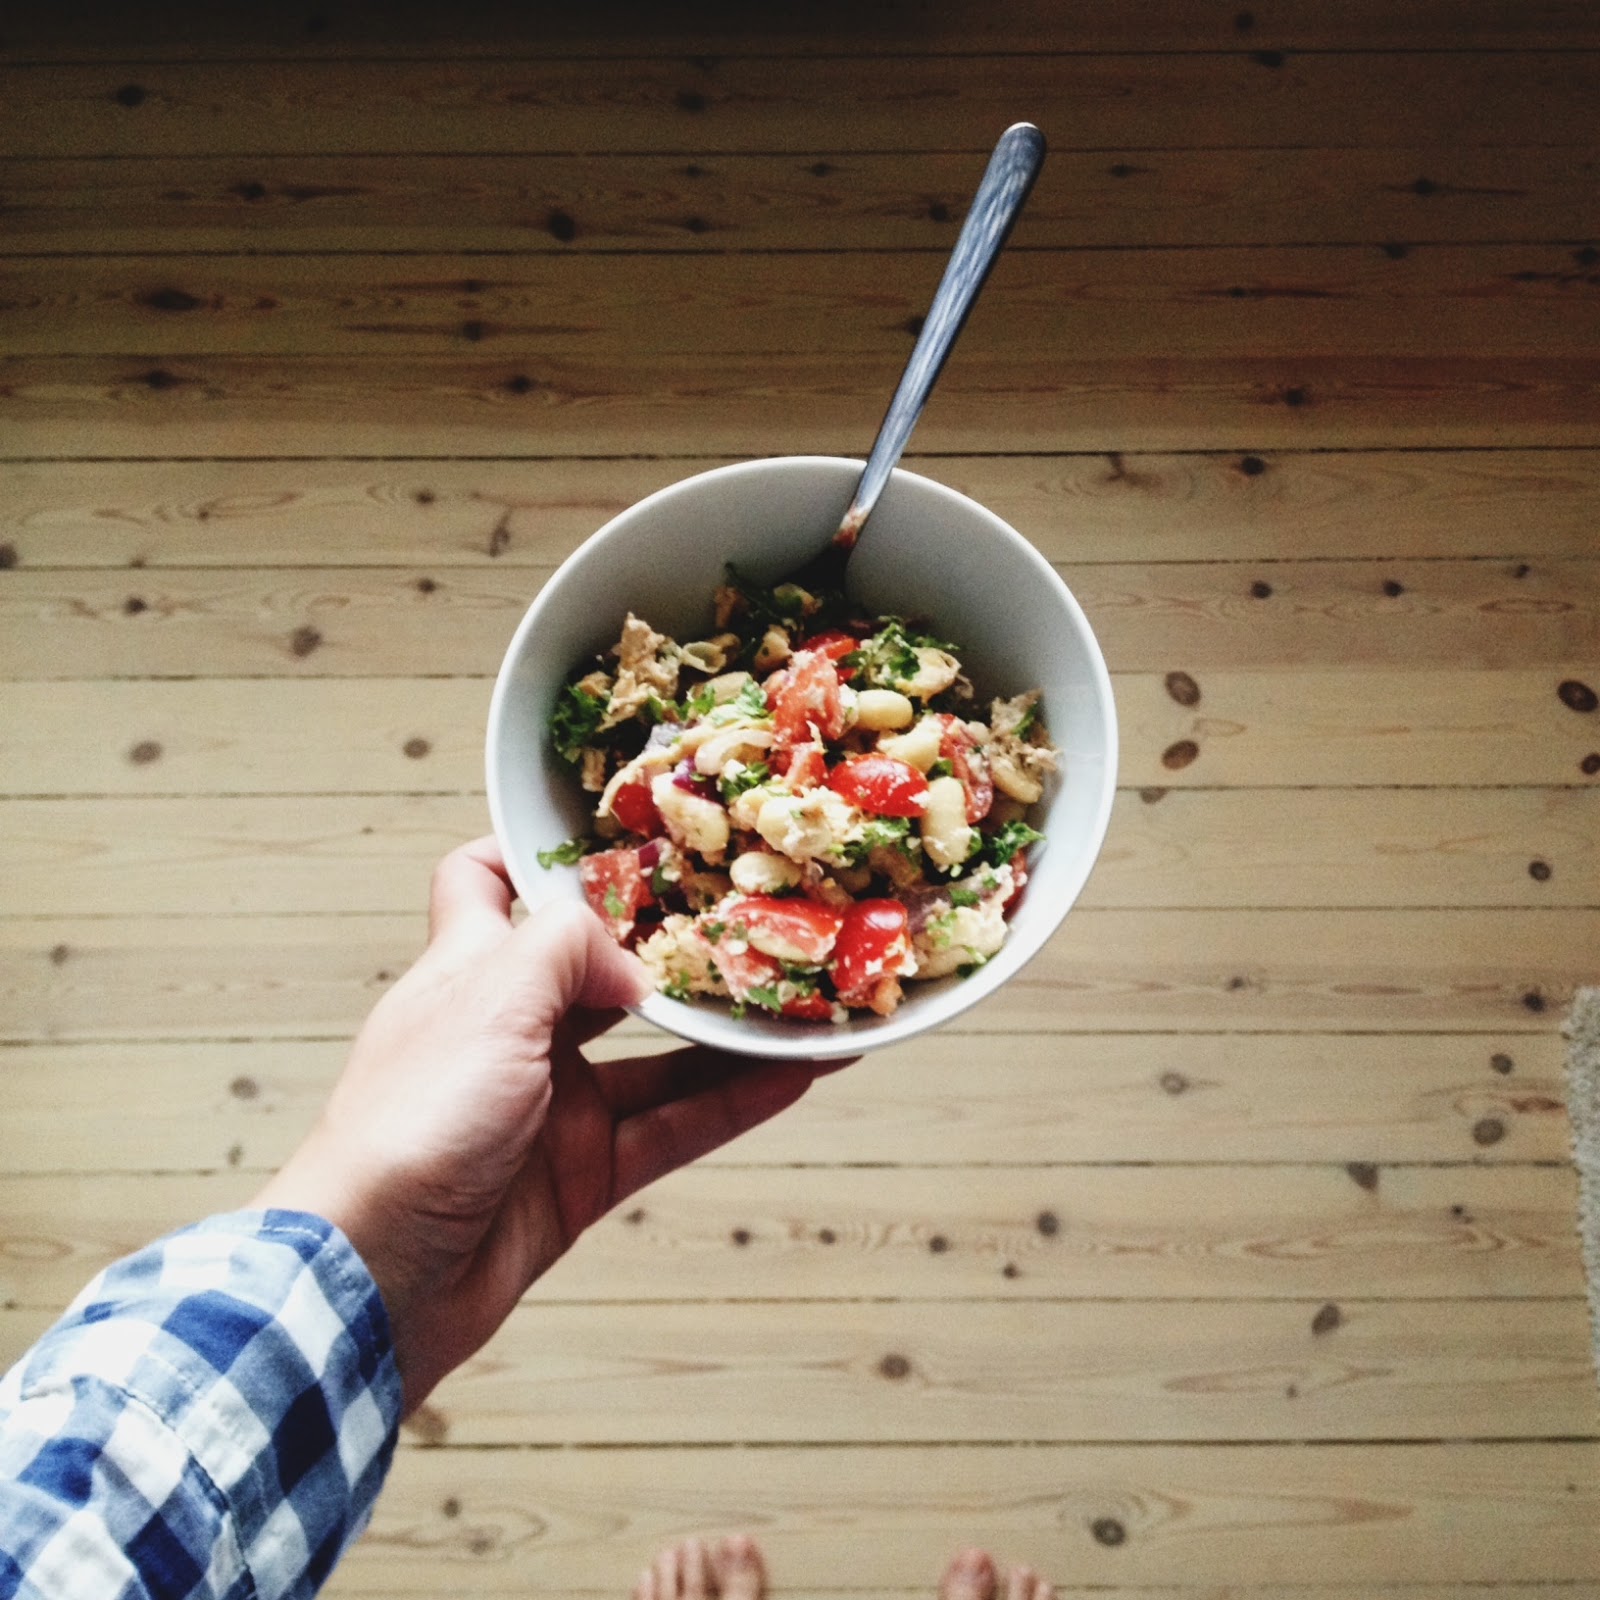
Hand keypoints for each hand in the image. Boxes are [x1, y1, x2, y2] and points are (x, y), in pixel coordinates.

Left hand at [255, 837, 835, 1409]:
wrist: (374, 1281)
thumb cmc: (405, 1129)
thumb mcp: (488, 1003)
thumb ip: (564, 950)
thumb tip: (633, 960)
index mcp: (469, 972)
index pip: (486, 882)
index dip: (536, 852)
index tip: (613, 837)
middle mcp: (512, 1033)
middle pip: (602, 973)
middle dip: (672, 947)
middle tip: (748, 918)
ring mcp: (550, 1107)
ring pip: (657, 1056)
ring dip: (726, 1034)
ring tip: (798, 1003)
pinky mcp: (580, 1176)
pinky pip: (673, 1127)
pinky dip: (732, 1103)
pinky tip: (789, 1077)